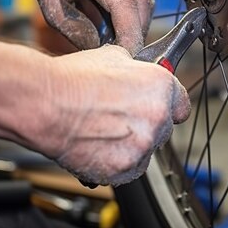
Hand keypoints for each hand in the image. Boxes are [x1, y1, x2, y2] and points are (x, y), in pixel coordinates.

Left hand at [26, 0, 153, 53]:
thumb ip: (70, 25)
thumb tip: (95, 50)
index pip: (124, 1)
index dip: (129, 32)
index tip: (123, 56)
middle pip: (142, 3)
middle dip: (136, 33)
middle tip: (120, 54)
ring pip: (145, 2)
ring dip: (136, 26)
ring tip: (116, 41)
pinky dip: (132, 17)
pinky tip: (116, 27)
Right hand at [37, 45, 190, 185]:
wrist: (45, 104)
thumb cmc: (73, 80)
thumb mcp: (113, 57)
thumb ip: (136, 71)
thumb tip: (138, 73)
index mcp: (161, 86)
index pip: (181, 104)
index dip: (167, 105)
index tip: (156, 107)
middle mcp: (158, 116)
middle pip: (164, 127)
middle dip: (146, 124)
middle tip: (120, 117)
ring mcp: (143, 146)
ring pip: (146, 149)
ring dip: (131, 144)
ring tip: (103, 130)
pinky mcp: (125, 169)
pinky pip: (129, 169)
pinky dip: (116, 162)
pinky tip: (98, 145)